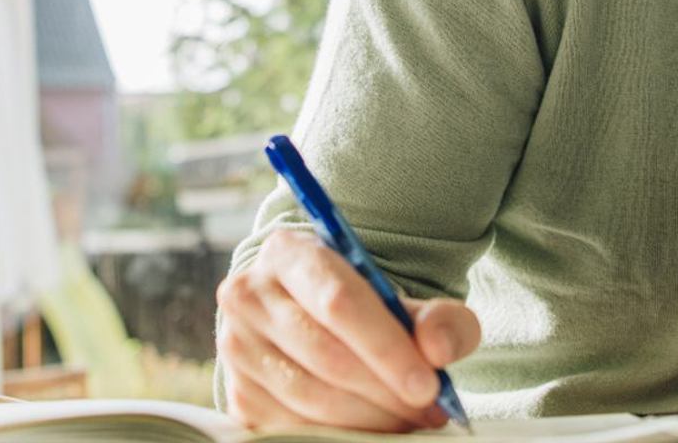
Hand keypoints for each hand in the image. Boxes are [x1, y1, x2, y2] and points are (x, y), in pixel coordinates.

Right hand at [216, 227, 481, 430]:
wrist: (315, 323)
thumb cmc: (366, 310)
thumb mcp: (410, 302)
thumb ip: (440, 319)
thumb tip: (438, 349)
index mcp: (289, 253)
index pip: (339, 301)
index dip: (386, 348)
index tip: (428, 385)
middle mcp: (250, 295)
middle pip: (326, 354)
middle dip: (385, 391)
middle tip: (428, 410)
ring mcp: (237, 347)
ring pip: (310, 396)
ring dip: (369, 418)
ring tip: (409, 418)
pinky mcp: (238, 393)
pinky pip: (292, 426)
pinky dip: (340, 433)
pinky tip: (373, 426)